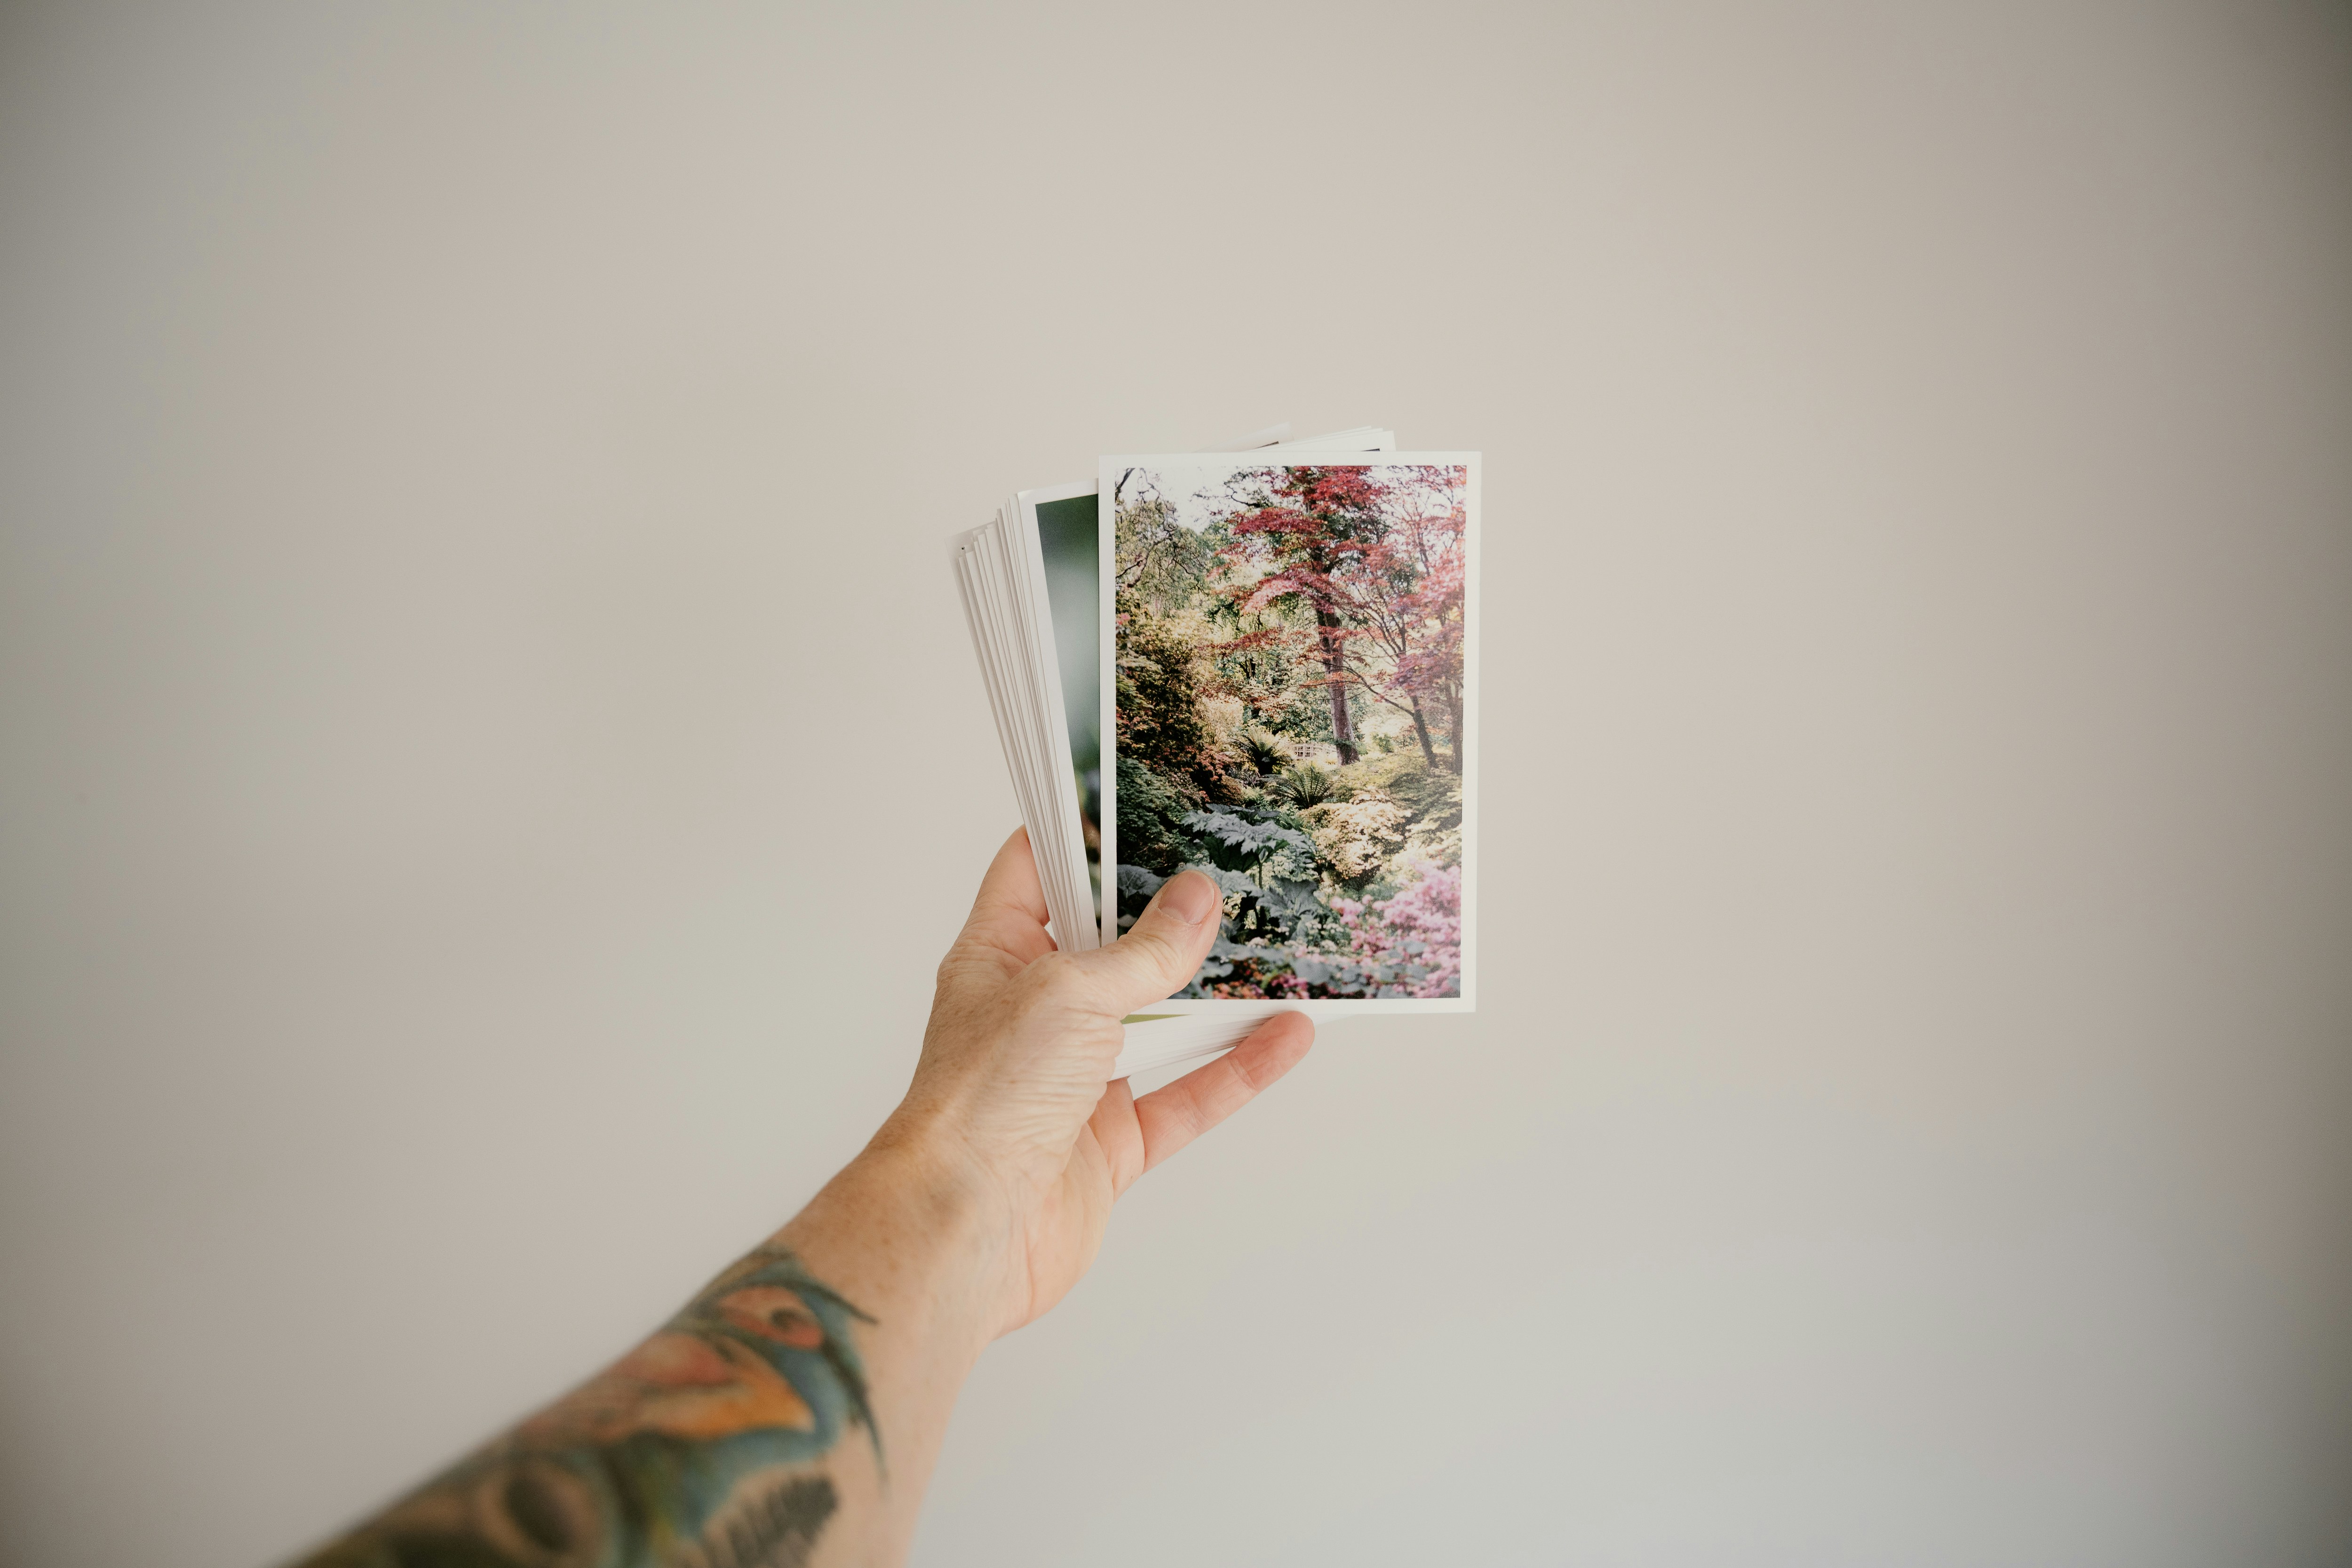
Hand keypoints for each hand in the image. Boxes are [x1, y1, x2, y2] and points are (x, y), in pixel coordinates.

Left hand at [884, 828, 1313, 1337]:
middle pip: (1111, 947)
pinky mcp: (1110, 1142)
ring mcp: (1074, 1080)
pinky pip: (1187, 1095)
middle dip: (1171, 915)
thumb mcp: (1068, 994)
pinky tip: (1285, 1036)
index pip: (1036, 873)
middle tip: (1234, 868)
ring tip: (1279, 948)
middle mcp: (1034, 1014)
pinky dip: (1237, 1068)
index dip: (1084, 835)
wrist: (963, 1229)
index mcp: (998, 959)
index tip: (1144, 801)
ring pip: (1160, 1022)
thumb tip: (1196, 899)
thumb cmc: (980, 1102)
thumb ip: (1142, 952)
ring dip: (1218, 993)